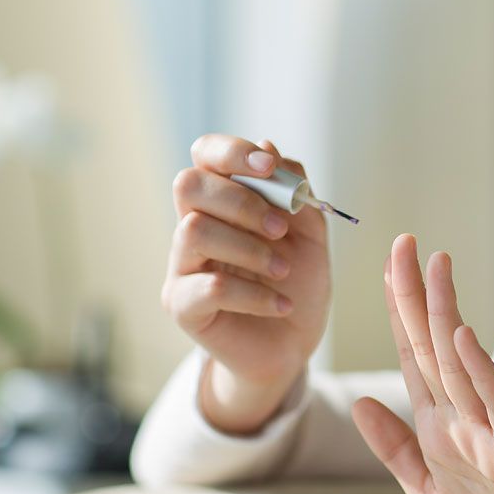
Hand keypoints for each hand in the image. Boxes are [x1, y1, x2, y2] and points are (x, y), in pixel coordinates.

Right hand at [161, 134, 331, 390]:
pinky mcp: (182, 306)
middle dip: (241, 201)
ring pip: (193, 231)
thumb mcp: (311, 235)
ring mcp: (183, 266)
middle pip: (189, 185)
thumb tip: (270, 146)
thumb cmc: (297, 286)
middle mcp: (194, 226)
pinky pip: (209, 287)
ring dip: (250, 248)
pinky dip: (255, 294)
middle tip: (281, 230)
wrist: (293, 346)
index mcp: (223, 202)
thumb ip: (295, 193)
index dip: (232, 152)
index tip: (270, 167)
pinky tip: (281, 304)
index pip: (205, 155)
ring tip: (283, 272)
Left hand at [351, 234, 493, 493]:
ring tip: (435, 268)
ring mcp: (491, 431)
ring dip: (446, 315)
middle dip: (417, 295)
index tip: (389, 268)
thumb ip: (394, 448)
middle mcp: (462, 418)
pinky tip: (464, 336)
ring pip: (461, 364)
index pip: (413, 357)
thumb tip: (359, 403)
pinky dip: (480, 370)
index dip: (399, 313)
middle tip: (405, 242)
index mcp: (438, 426)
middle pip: (433, 346)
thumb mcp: (425, 492)